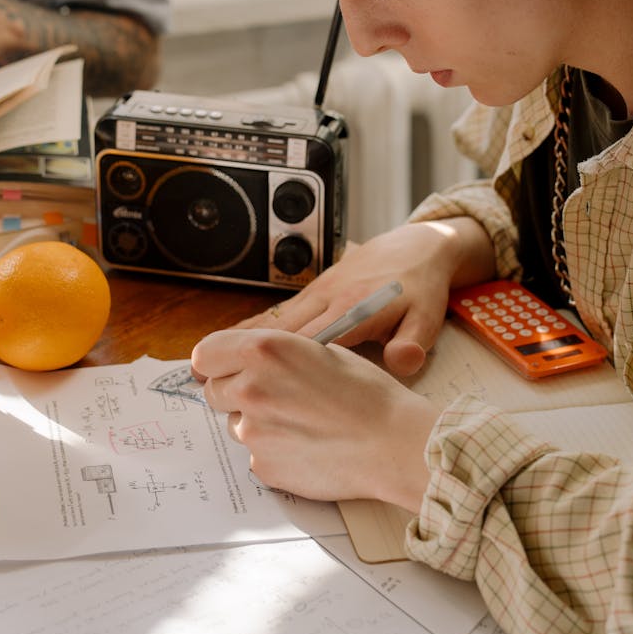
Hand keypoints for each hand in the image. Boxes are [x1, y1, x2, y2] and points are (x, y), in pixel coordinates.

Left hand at [192, 327, 437, 508]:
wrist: (392, 443)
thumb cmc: (368, 393)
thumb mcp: (322, 351)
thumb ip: (277, 355)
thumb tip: (250, 364)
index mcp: (264, 350)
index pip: (204, 354)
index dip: (217, 362)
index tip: (228, 368)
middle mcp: (250, 388)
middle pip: (214, 390)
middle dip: (237, 391)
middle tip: (277, 395)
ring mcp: (252, 431)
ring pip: (236, 423)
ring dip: (258, 422)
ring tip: (302, 422)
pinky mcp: (262, 465)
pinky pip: (256, 453)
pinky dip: (275, 450)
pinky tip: (308, 445)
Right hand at [235, 218, 494, 376]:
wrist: (416, 246)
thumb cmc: (421, 289)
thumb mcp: (427, 317)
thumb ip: (414, 341)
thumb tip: (402, 361)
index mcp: (353, 308)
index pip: (310, 342)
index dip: (280, 365)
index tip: (252, 388)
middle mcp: (327, 298)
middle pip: (279, 332)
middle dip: (245, 358)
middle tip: (211, 385)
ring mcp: (317, 292)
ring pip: (272, 320)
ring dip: (240, 342)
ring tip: (204, 367)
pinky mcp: (314, 291)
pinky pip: (278, 312)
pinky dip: (252, 328)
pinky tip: (228, 342)